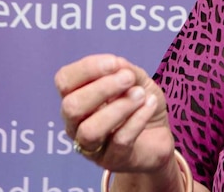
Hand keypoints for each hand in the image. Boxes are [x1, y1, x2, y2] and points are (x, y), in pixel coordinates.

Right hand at [55, 54, 174, 173]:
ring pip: (90, 130)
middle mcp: (76, 124)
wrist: (159, 134)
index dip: (86, 69)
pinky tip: (150, 105)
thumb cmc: (140, 102)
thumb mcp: (136, 79)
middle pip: (71, 107)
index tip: (114, 63)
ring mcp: (92, 146)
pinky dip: (138, 118)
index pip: (64, 81)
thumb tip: (116, 65)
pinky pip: (120, 140)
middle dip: (102, 88)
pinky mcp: (112, 160)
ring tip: (140, 95)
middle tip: (129, 79)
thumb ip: (124, 69)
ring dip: (119, 107)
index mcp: (76, 97)